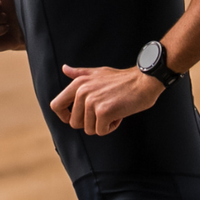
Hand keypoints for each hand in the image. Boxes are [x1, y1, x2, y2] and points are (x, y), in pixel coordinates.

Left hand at [50, 64, 166, 134]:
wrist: (144, 80)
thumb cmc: (123, 79)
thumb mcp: (98, 72)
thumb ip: (79, 73)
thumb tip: (65, 68)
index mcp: (77, 84)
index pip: (56, 105)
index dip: (64, 116)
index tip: (78, 118)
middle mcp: (81, 92)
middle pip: (74, 123)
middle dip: (90, 123)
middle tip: (104, 112)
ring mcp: (92, 102)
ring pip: (89, 129)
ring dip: (103, 125)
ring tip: (114, 110)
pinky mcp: (103, 112)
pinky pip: (101, 131)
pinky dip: (112, 127)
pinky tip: (119, 115)